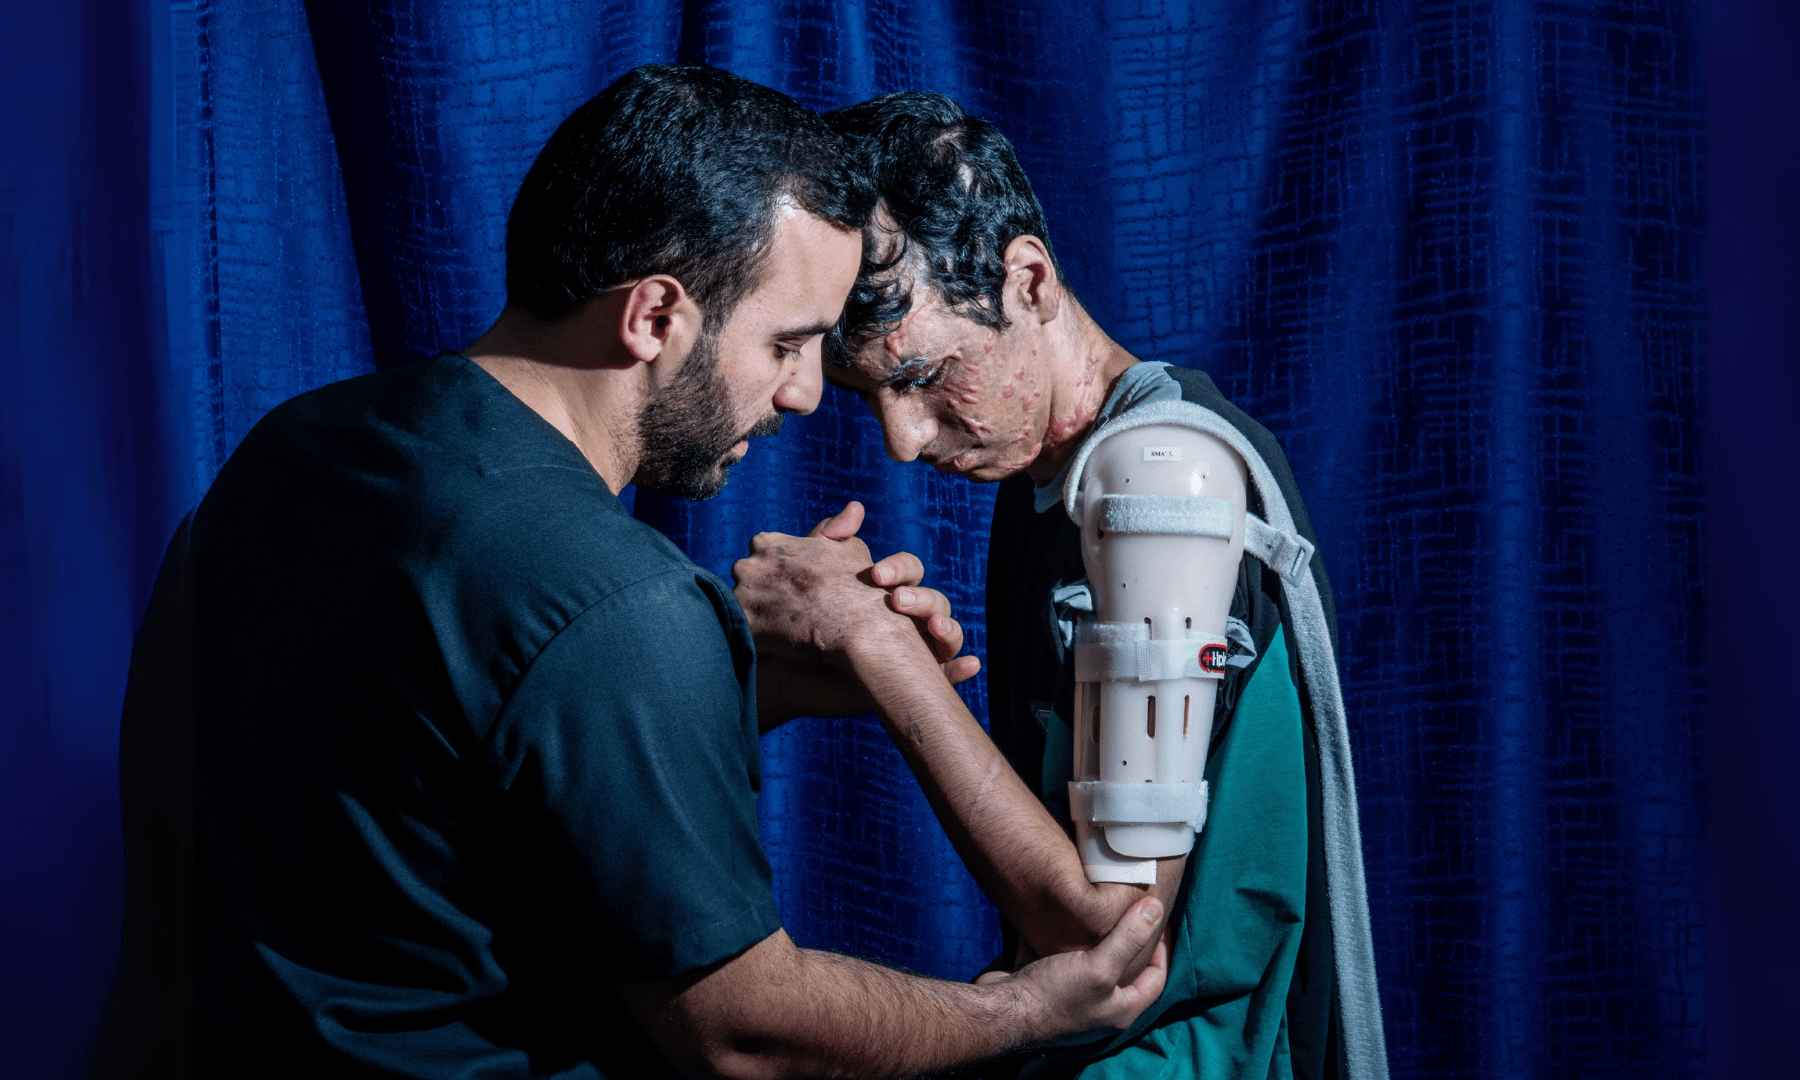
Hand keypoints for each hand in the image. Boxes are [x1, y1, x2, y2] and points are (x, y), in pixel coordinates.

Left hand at [734, 502, 974, 674]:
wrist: (783, 672)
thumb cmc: (796, 623)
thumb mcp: (808, 577)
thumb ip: (828, 541)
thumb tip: (857, 507)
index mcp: (883, 592)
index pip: (908, 571)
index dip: (899, 569)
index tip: (876, 574)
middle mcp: (903, 620)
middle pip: (934, 602)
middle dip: (923, 600)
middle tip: (897, 602)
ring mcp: (909, 651)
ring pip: (947, 635)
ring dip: (948, 629)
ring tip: (934, 629)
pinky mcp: (908, 682)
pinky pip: (946, 676)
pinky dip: (961, 670)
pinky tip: (970, 664)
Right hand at [976, 896, 1168, 1038]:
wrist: (1000, 1011)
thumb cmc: (1054, 996)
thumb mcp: (1099, 966)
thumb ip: (1129, 939)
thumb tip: (1157, 908)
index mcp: (1120, 1010)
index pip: (1156, 979)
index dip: (1161, 949)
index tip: (1158, 919)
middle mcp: (1099, 1007)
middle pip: (1124, 970)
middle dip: (1128, 940)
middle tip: (1131, 908)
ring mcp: (1071, 997)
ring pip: (1091, 962)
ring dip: (1094, 937)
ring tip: (1098, 908)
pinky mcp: (1045, 984)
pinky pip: (1059, 957)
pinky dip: (1061, 937)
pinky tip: (1061, 915)